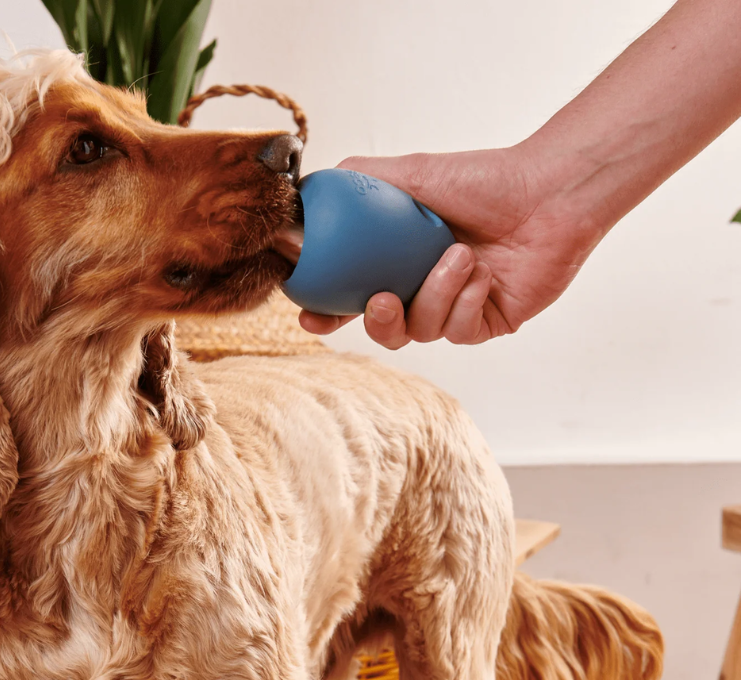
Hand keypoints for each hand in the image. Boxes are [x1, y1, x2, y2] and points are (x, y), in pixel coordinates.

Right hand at [298, 147, 600, 348]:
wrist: (548, 192)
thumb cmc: (485, 179)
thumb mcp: (411, 173)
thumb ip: (359, 180)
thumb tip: (307, 188)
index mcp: (398, 264)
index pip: (351, 298)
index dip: (328, 313)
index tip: (310, 316)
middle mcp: (423, 290)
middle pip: (383, 328)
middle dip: (377, 322)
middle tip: (381, 301)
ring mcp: (454, 311)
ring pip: (421, 330)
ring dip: (436, 294)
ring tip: (460, 256)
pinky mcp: (485, 324)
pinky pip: (458, 331)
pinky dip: (466, 301)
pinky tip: (484, 273)